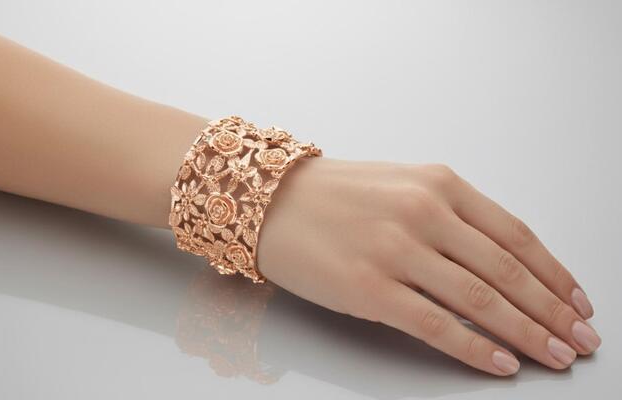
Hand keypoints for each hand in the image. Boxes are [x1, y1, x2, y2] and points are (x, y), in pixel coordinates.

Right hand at [258, 157, 600, 375]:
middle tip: (579, 339)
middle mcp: (424, 213)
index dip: (554, 274)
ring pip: (479, 299)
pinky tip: (500, 362)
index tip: (577, 301)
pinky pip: (435, 324)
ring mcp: (396, 251)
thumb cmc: (335, 194)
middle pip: (507, 270)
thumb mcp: (403, 185)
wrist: (270, 200)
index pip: (515, 235)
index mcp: (439, 185)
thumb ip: (452, 217)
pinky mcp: (369, 288)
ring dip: (525, 333)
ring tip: (553, 355)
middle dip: (552, 311)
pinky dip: (473, 347)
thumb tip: (499, 266)